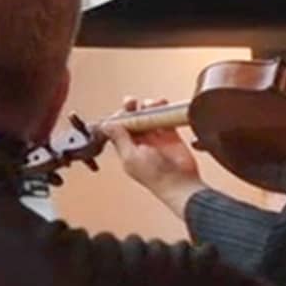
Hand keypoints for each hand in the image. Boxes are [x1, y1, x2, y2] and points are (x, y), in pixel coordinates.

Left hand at [109, 96, 205, 213]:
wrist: (179, 182)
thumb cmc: (155, 176)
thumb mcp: (131, 156)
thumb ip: (120, 138)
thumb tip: (106, 125)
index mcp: (126, 149)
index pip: (117, 129)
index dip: (118, 118)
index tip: (120, 111)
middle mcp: (139, 143)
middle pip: (132, 120)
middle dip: (130, 109)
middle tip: (131, 102)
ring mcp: (155, 138)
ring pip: (148, 116)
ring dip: (147, 107)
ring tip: (149, 104)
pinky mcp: (170, 135)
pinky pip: (164, 118)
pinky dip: (163, 109)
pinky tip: (161, 104)